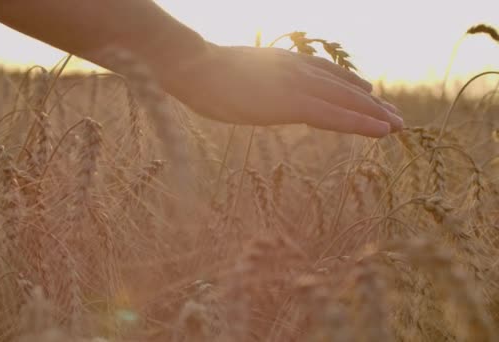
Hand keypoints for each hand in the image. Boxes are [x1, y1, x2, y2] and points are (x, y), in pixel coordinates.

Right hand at [156, 44, 402, 137]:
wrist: (193, 66)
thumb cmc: (203, 74)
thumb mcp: (235, 75)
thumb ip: (253, 82)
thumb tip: (253, 91)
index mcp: (284, 62)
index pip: (326, 74)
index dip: (350, 86)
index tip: (369, 94)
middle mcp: (298, 69)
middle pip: (343, 87)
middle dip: (370, 103)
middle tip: (394, 115)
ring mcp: (297, 84)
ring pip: (346, 101)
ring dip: (375, 114)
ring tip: (399, 125)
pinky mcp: (292, 102)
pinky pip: (335, 116)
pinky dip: (361, 124)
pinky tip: (381, 131)